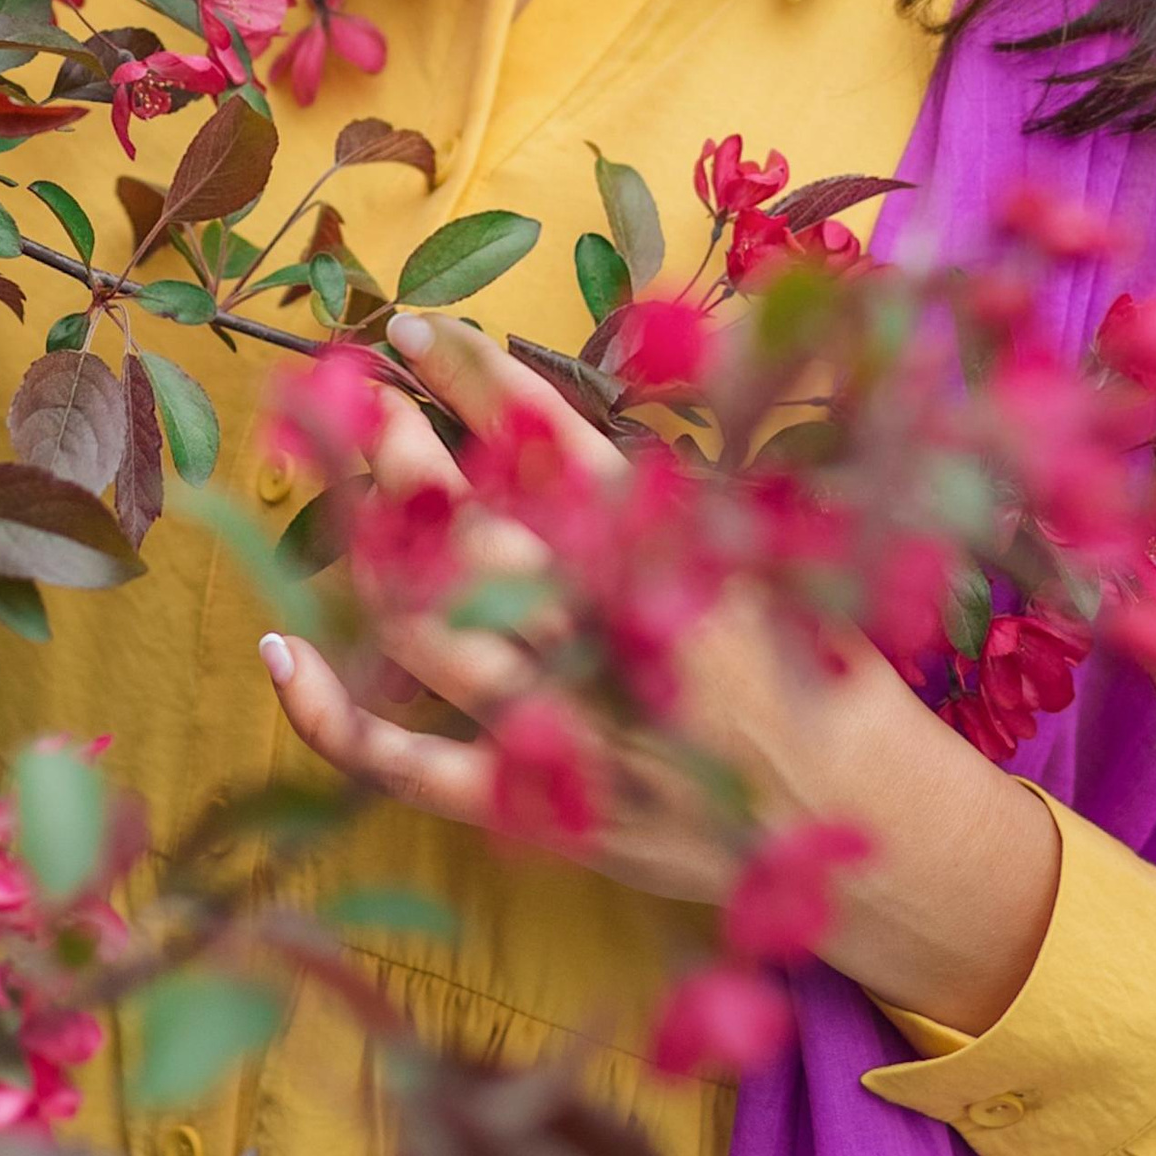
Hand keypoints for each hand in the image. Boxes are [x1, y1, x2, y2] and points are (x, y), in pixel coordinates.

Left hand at [257, 313, 1062, 1035]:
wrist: (878, 828)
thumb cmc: (829, 672)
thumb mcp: (777, 552)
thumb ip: (675, 496)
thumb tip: (564, 425)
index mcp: (674, 559)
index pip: (553, 444)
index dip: (478, 378)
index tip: (421, 327)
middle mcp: (609, 636)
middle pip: (471, 528)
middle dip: (401, 447)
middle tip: (355, 389)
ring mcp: (566, 732)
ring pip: (428, 630)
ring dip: (366, 543)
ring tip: (327, 473)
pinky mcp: (537, 812)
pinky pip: (410, 766)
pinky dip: (335, 714)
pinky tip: (277, 651)